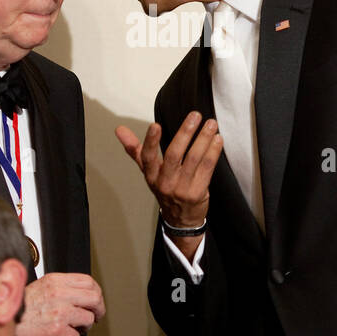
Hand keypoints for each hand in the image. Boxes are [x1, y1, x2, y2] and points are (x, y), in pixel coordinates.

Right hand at [15, 272, 105, 335]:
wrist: (5, 320)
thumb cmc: (21, 306)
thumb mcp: (41, 286)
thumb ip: (60, 286)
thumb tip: (81, 292)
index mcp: (55, 281)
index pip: (89, 282)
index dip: (97, 292)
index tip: (96, 301)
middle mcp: (59, 294)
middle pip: (95, 298)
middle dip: (99, 309)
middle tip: (96, 316)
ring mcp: (59, 312)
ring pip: (88, 318)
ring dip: (85, 325)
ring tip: (76, 327)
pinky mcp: (56, 330)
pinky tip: (63, 335)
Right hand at [116, 111, 222, 237]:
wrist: (181, 219)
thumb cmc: (165, 189)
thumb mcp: (148, 171)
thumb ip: (135, 149)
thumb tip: (119, 129)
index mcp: (151, 175)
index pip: (147, 157)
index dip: (151, 141)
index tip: (155, 125)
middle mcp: (165, 182)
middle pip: (174, 155)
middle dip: (185, 133)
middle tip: (195, 116)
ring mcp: (182, 189)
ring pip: (193, 159)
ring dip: (203, 139)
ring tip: (211, 124)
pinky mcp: (198, 192)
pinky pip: (207, 168)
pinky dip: (213, 152)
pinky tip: (217, 140)